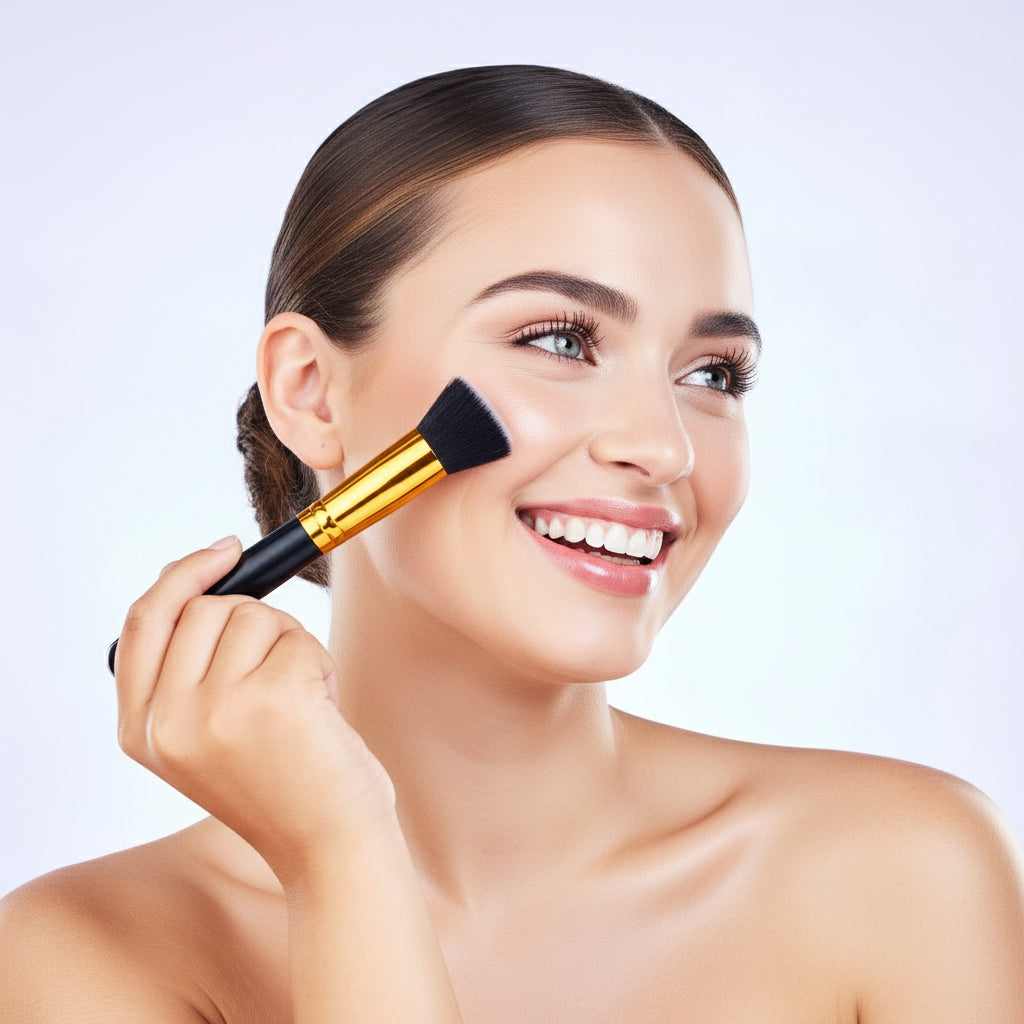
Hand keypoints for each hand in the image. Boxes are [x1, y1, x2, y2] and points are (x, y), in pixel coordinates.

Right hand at [113, 537, 396, 882]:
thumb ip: (191, 670)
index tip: (223, 551)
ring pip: (256, 616)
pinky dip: (319, 664)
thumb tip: (209, 577)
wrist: (330, 846)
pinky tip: (322, 712)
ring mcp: (216, 710)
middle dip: (256, 624)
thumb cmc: (283, 784)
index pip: (143, 623)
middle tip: (282, 674)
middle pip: (205, 608)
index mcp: (143, 731)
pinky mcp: (272, 698)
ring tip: (302, 706)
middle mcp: (168, 722)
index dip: (181, 576)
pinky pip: (298, 638)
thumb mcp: (209, 736)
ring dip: (292, 646)